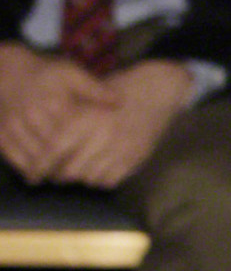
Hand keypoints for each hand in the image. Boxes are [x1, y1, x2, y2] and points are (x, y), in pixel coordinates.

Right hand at [0, 42, 110, 182]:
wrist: (7, 71)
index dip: (81, 152)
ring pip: (32, 157)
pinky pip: (13, 157)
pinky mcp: (0, 132)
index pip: (70, 135)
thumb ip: (94, 88)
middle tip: (76, 178)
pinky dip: (26, 169)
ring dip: (46, 172)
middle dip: (64, 167)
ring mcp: (13, 124)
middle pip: (51, 151)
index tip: (93, 163)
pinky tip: (38, 175)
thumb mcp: (71, 73)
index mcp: (53, 101)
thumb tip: (119, 102)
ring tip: (60, 179)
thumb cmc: (45, 74)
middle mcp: (31, 114)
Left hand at [42, 59, 196, 191]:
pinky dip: (99, 180)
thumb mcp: (88, 97)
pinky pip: (110, 181)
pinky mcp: (136, 159)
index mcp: (88, 117)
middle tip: (53, 174)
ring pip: (90, 178)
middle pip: (72, 170)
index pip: (56, 149)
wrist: (157, 91)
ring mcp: (123, 149)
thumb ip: (68, 121)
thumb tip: (45, 149)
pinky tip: (96, 170)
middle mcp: (105, 135)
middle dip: (59, 176)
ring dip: (79, 179)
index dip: (42, 164)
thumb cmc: (118, 89)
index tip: (34, 171)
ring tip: (75, 171)